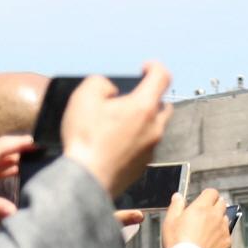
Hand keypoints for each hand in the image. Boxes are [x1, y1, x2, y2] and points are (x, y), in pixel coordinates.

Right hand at [59, 64, 173, 196]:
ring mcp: (150, 149)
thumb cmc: (85, 139)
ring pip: (155, 128)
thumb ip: (100, 83)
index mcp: (144, 107)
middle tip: (131, 98)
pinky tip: (116, 144)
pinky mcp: (143, 166)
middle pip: (164, 104)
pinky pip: (145, 147)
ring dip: (143, 121)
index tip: (144, 68)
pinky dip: (136, 140)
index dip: (155, 67)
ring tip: (121, 123)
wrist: (85, 180)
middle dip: (151, 97)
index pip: (162, 77)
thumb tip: (110, 90)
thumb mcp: (84, 97)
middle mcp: (154, 128)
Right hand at [160, 187, 232, 247]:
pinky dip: (220, 237)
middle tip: (204, 216)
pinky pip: (226, 235)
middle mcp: (216, 215)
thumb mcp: (170, 221)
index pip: (212, 192)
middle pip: (222, 204)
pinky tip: (209, 244)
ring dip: (218, 221)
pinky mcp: (227, 243)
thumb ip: (176, 205)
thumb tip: (178, 196)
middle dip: (214, 206)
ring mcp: (223, 229)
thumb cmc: (177, 242)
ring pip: (225, 219)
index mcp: (202, 207)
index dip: (207, 196)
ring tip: (206, 232)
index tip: (202, 201)